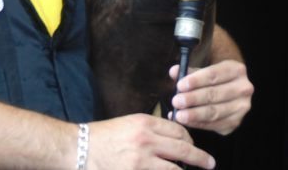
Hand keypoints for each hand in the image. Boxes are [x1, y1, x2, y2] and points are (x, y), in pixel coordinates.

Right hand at [87, 114, 215, 168]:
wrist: (77, 149)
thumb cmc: (101, 137)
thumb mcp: (128, 125)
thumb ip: (150, 131)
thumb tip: (172, 141)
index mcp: (145, 123)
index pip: (179, 130)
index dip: (190, 140)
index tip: (193, 146)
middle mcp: (147, 141)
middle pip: (184, 149)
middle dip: (200, 158)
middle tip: (210, 164)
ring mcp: (141, 161)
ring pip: (176, 169)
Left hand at [169, 60, 253, 134]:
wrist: (230, 90)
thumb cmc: (214, 79)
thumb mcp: (204, 71)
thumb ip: (189, 72)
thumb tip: (174, 71)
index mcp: (236, 70)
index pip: (214, 75)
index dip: (196, 81)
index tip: (180, 86)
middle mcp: (243, 88)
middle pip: (214, 94)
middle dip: (193, 99)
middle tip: (176, 102)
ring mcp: (241, 107)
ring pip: (215, 112)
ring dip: (194, 114)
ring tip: (178, 115)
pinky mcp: (235, 122)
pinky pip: (214, 125)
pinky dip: (198, 124)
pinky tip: (185, 122)